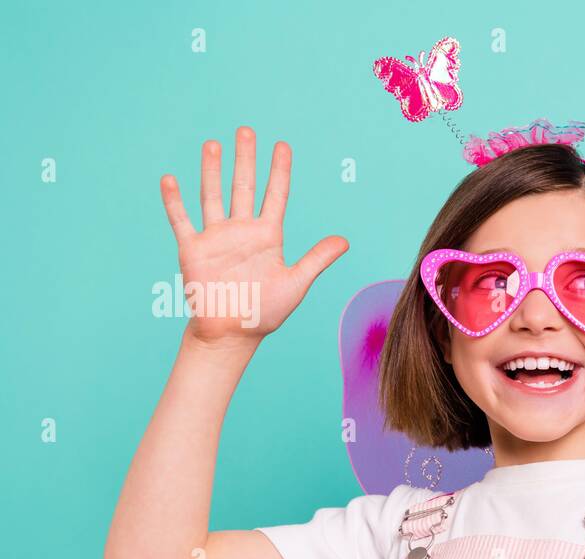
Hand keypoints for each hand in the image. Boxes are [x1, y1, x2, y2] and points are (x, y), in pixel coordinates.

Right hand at [160, 126, 347, 345]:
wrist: (232, 335)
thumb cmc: (264, 312)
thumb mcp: (296, 283)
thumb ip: (317, 258)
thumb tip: (345, 240)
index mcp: (268, 237)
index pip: (276, 196)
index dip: (280, 171)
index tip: (282, 145)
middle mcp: (242, 231)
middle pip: (244, 187)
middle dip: (246, 159)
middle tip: (246, 130)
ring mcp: (216, 238)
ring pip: (213, 195)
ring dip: (212, 171)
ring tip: (213, 144)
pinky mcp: (193, 249)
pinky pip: (181, 220)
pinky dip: (174, 201)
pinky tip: (170, 178)